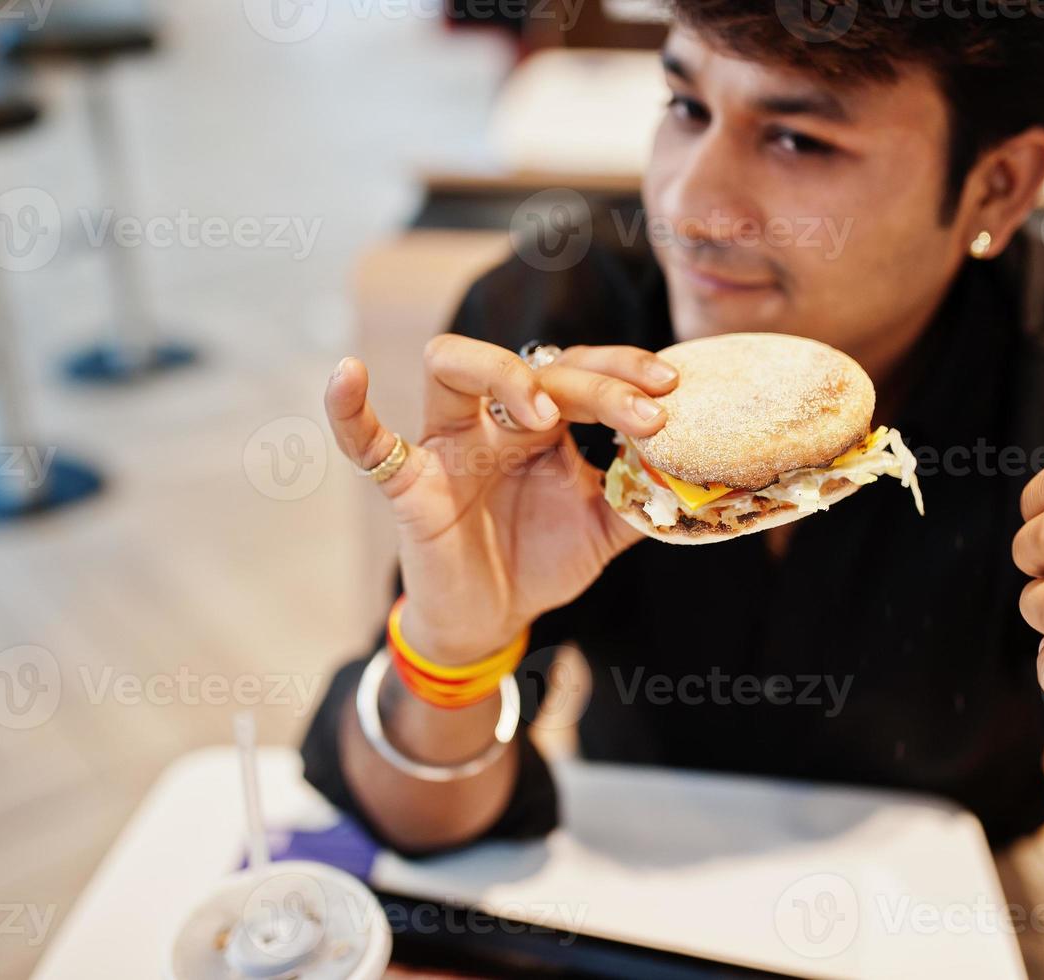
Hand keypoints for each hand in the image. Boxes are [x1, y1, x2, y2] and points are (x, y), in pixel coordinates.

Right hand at [326, 337, 676, 663]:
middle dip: (595, 384)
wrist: (491, 622)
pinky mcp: (409, 485)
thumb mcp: (605, 529)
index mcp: (541, 422)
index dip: (623, 370)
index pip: (579, 368)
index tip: (672, 385)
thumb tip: (695, 470)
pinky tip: (348, 375)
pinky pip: (368, 442)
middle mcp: (493, 419)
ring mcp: (447, 445)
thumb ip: (643, 497)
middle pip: (534, 364)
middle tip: (645, 415)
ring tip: (545, 414)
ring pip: (450, 366)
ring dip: (501, 373)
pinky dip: (349, 409)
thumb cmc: (539, 561)